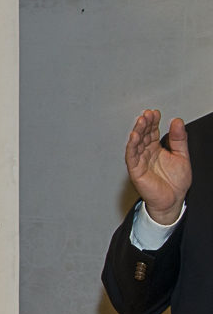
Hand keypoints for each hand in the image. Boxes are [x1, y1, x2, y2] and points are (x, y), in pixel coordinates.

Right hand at [125, 109, 190, 223]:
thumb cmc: (175, 182)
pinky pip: (131, 157)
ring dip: (137, 131)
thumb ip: (179, 139)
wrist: (173, 201)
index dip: (153, 122)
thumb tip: (177, 122)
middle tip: (147, 114)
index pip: (152, 132)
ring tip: (141, 121)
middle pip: (143, 135)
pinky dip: (131, 146)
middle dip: (144, 124)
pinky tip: (134, 137)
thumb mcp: (182, 156)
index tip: (155, 113)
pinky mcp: (136, 171)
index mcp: (156, 149)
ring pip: (135, 143)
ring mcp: (140, 161)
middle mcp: (146, 154)